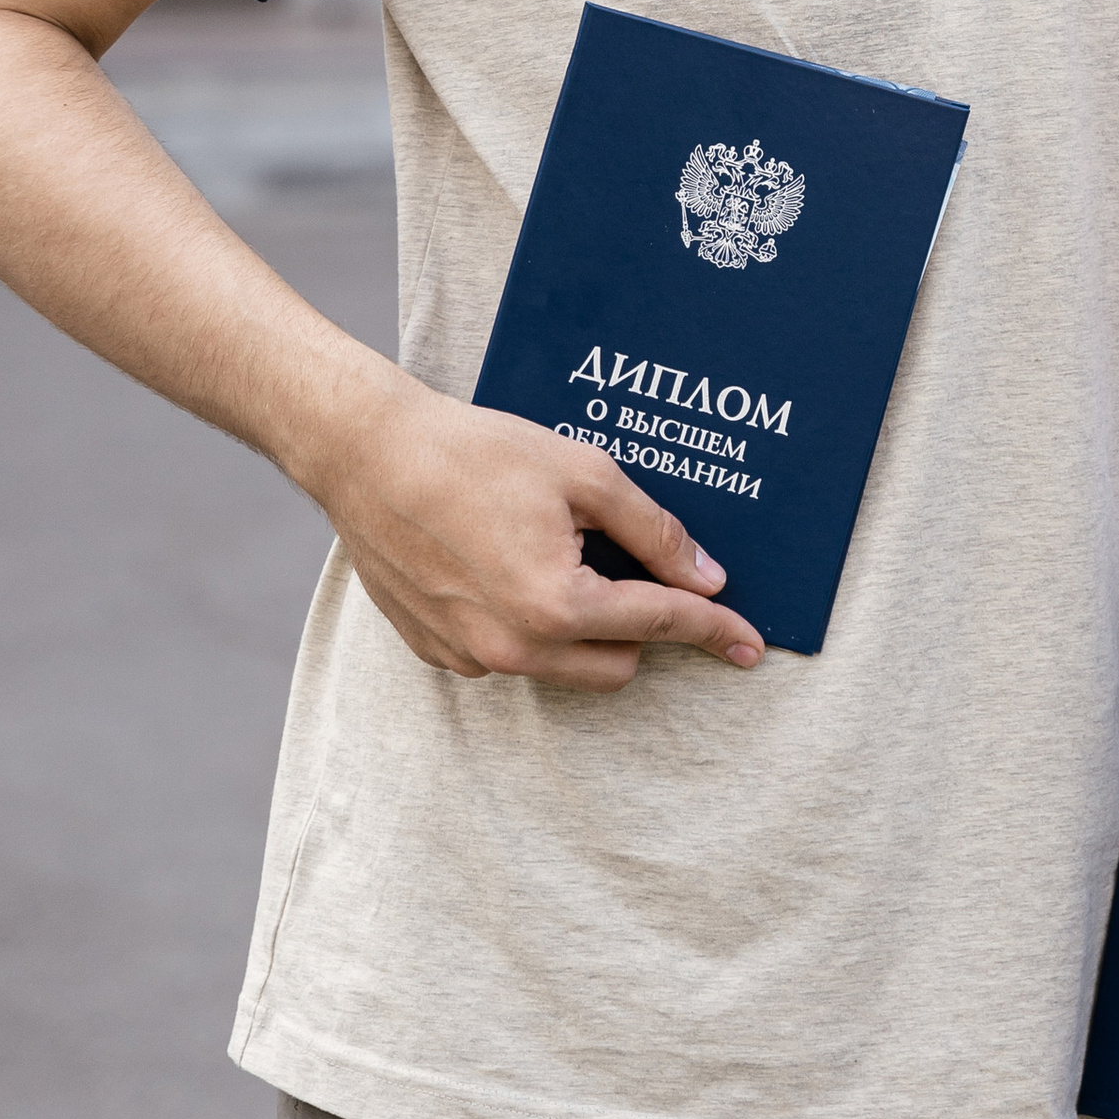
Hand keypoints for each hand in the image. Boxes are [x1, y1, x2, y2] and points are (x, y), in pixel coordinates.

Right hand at [309, 369, 762, 690]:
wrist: (368, 455)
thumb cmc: (475, 454)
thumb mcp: (584, 474)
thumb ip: (653, 532)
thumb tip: (704, 576)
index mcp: (557, 605)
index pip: (661, 624)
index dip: (715, 630)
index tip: (751, 645)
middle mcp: (513, 648)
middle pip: (618, 664)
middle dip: (641, 625)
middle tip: (628, 564)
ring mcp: (471, 657)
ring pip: (563, 665)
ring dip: (583, 626)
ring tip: (560, 553)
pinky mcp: (438, 651)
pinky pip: (509, 655)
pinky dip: (528, 623)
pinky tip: (507, 563)